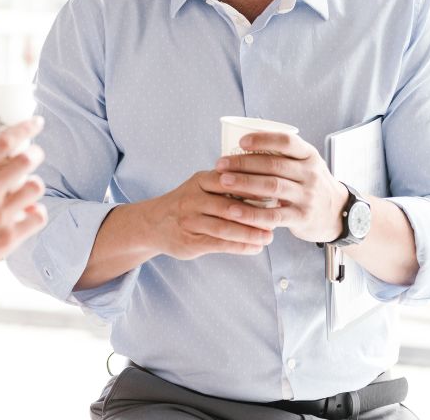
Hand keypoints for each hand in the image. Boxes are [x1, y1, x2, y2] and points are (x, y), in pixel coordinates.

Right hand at [0, 116, 46, 296]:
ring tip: (28, 188)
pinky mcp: (8, 240)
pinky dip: (37, 213)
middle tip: (34, 154)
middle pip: (26, 160)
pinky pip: (38, 217)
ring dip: (34, 184)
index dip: (25, 128)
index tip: (36, 122)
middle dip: (35, 153)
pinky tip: (28, 213)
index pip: (3, 142)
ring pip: (36, 187)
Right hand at [144, 170, 274, 259]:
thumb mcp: (200, 186)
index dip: (252, 187)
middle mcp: (193, 199)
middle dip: (255, 214)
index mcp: (200, 180)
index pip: (229, 181)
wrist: (153, 223)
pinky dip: (240, 246)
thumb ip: (225, 186)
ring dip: (250, 233)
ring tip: (268, 237)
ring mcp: (190, 221)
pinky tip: (254, 247)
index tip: (274, 193)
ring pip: (225, 228)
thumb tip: (265, 189)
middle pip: (229, 206)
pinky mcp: (190, 241)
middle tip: (276, 219)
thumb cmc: (187, 203)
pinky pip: (219, 244)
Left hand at [215, 131, 347, 243]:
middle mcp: (310, 174)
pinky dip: (252, 214)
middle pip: (274, 164)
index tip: (241, 141)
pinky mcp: (302, 217)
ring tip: (223, 181)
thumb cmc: (310, 184)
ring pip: (272, 187)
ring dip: (244, 183)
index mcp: (309, 155)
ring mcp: (308, 196)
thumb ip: (283, 156)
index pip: (287, 141)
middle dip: (244, 163)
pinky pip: (274, 215)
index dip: (263, 139)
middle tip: (221, 164)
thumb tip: (239, 143)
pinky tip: (235, 212)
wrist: (338, 214)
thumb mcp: (305, 164)